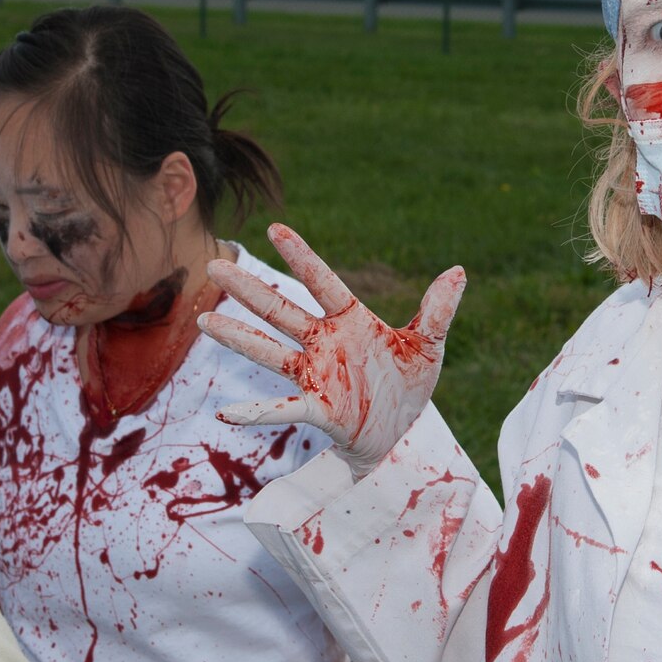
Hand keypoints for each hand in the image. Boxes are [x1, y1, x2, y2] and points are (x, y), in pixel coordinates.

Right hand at [199, 224, 464, 478]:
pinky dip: (255, 412)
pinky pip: (283, 408)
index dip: (301, 258)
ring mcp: (315, 375)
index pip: (322, 282)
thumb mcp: (428, 346)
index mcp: (349, 320)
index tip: (275, 229)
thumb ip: (438, 311)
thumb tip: (458, 271)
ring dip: (238, 338)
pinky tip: (226, 412)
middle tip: (215, 266)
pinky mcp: (318, 408)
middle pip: (280, 311)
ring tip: (203, 321)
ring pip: (269, 351)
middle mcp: (324, 343)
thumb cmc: (406, 384)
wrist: (400, 432)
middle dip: (249, 291)